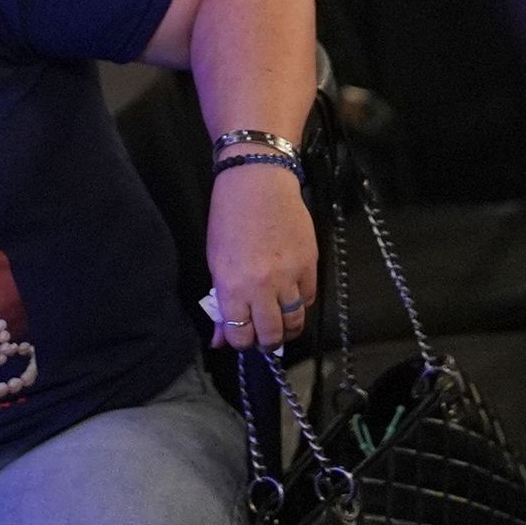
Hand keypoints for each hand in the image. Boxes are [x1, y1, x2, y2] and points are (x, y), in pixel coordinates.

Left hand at [204, 160, 317, 350]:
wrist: (258, 182)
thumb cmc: (228, 218)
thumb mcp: (215, 261)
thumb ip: (220, 303)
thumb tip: (219, 340)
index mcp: (232, 286)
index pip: (239, 336)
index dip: (239, 342)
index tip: (241, 336)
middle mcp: (262, 287)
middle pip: (271, 335)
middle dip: (265, 342)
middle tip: (263, 335)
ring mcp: (289, 276)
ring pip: (294, 322)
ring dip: (287, 329)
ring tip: (280, 323)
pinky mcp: (310, 263)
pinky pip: (310, 298)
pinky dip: (301, 303)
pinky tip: (292, 297)